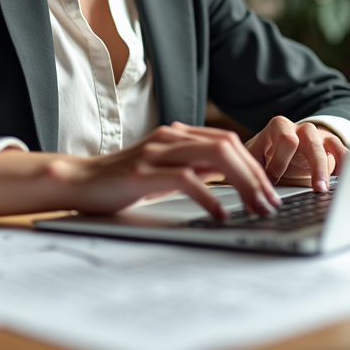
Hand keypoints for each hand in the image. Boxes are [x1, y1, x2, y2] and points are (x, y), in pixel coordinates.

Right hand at [0, 122, 280, 221]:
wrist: (78, 181)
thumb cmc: (121, 181)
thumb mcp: (163, 171)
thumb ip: (193, 168)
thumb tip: (231, 180)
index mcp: (178, 135)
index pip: (229, 142)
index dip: (255, 166)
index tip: (269, 192)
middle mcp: (171, 137)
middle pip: (229, 145)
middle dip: (256, 175)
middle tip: (270, 204)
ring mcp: (157, 152)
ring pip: (216, 156)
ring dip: (243, 184)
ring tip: (254, 208)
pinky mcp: (144, 172)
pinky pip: (187, 179)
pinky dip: (210, 197)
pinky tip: (220, 214)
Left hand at [245, 116, 348, 191]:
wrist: (281, 144)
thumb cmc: (265, 152)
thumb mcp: (254, 155)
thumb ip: (251, 168)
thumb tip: (247, 191)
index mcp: (279, 126)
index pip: (285, 139)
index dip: (280, 163)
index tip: (273, 183)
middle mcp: (301, 128)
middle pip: (311, 140)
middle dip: (315, 167)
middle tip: (317, 189)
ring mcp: (319, 136)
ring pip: (330, 147)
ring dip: (333, 169)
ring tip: (333, 189)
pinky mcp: (331, 147)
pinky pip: (343, 152)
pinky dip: (346, 166)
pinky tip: (345, 183)